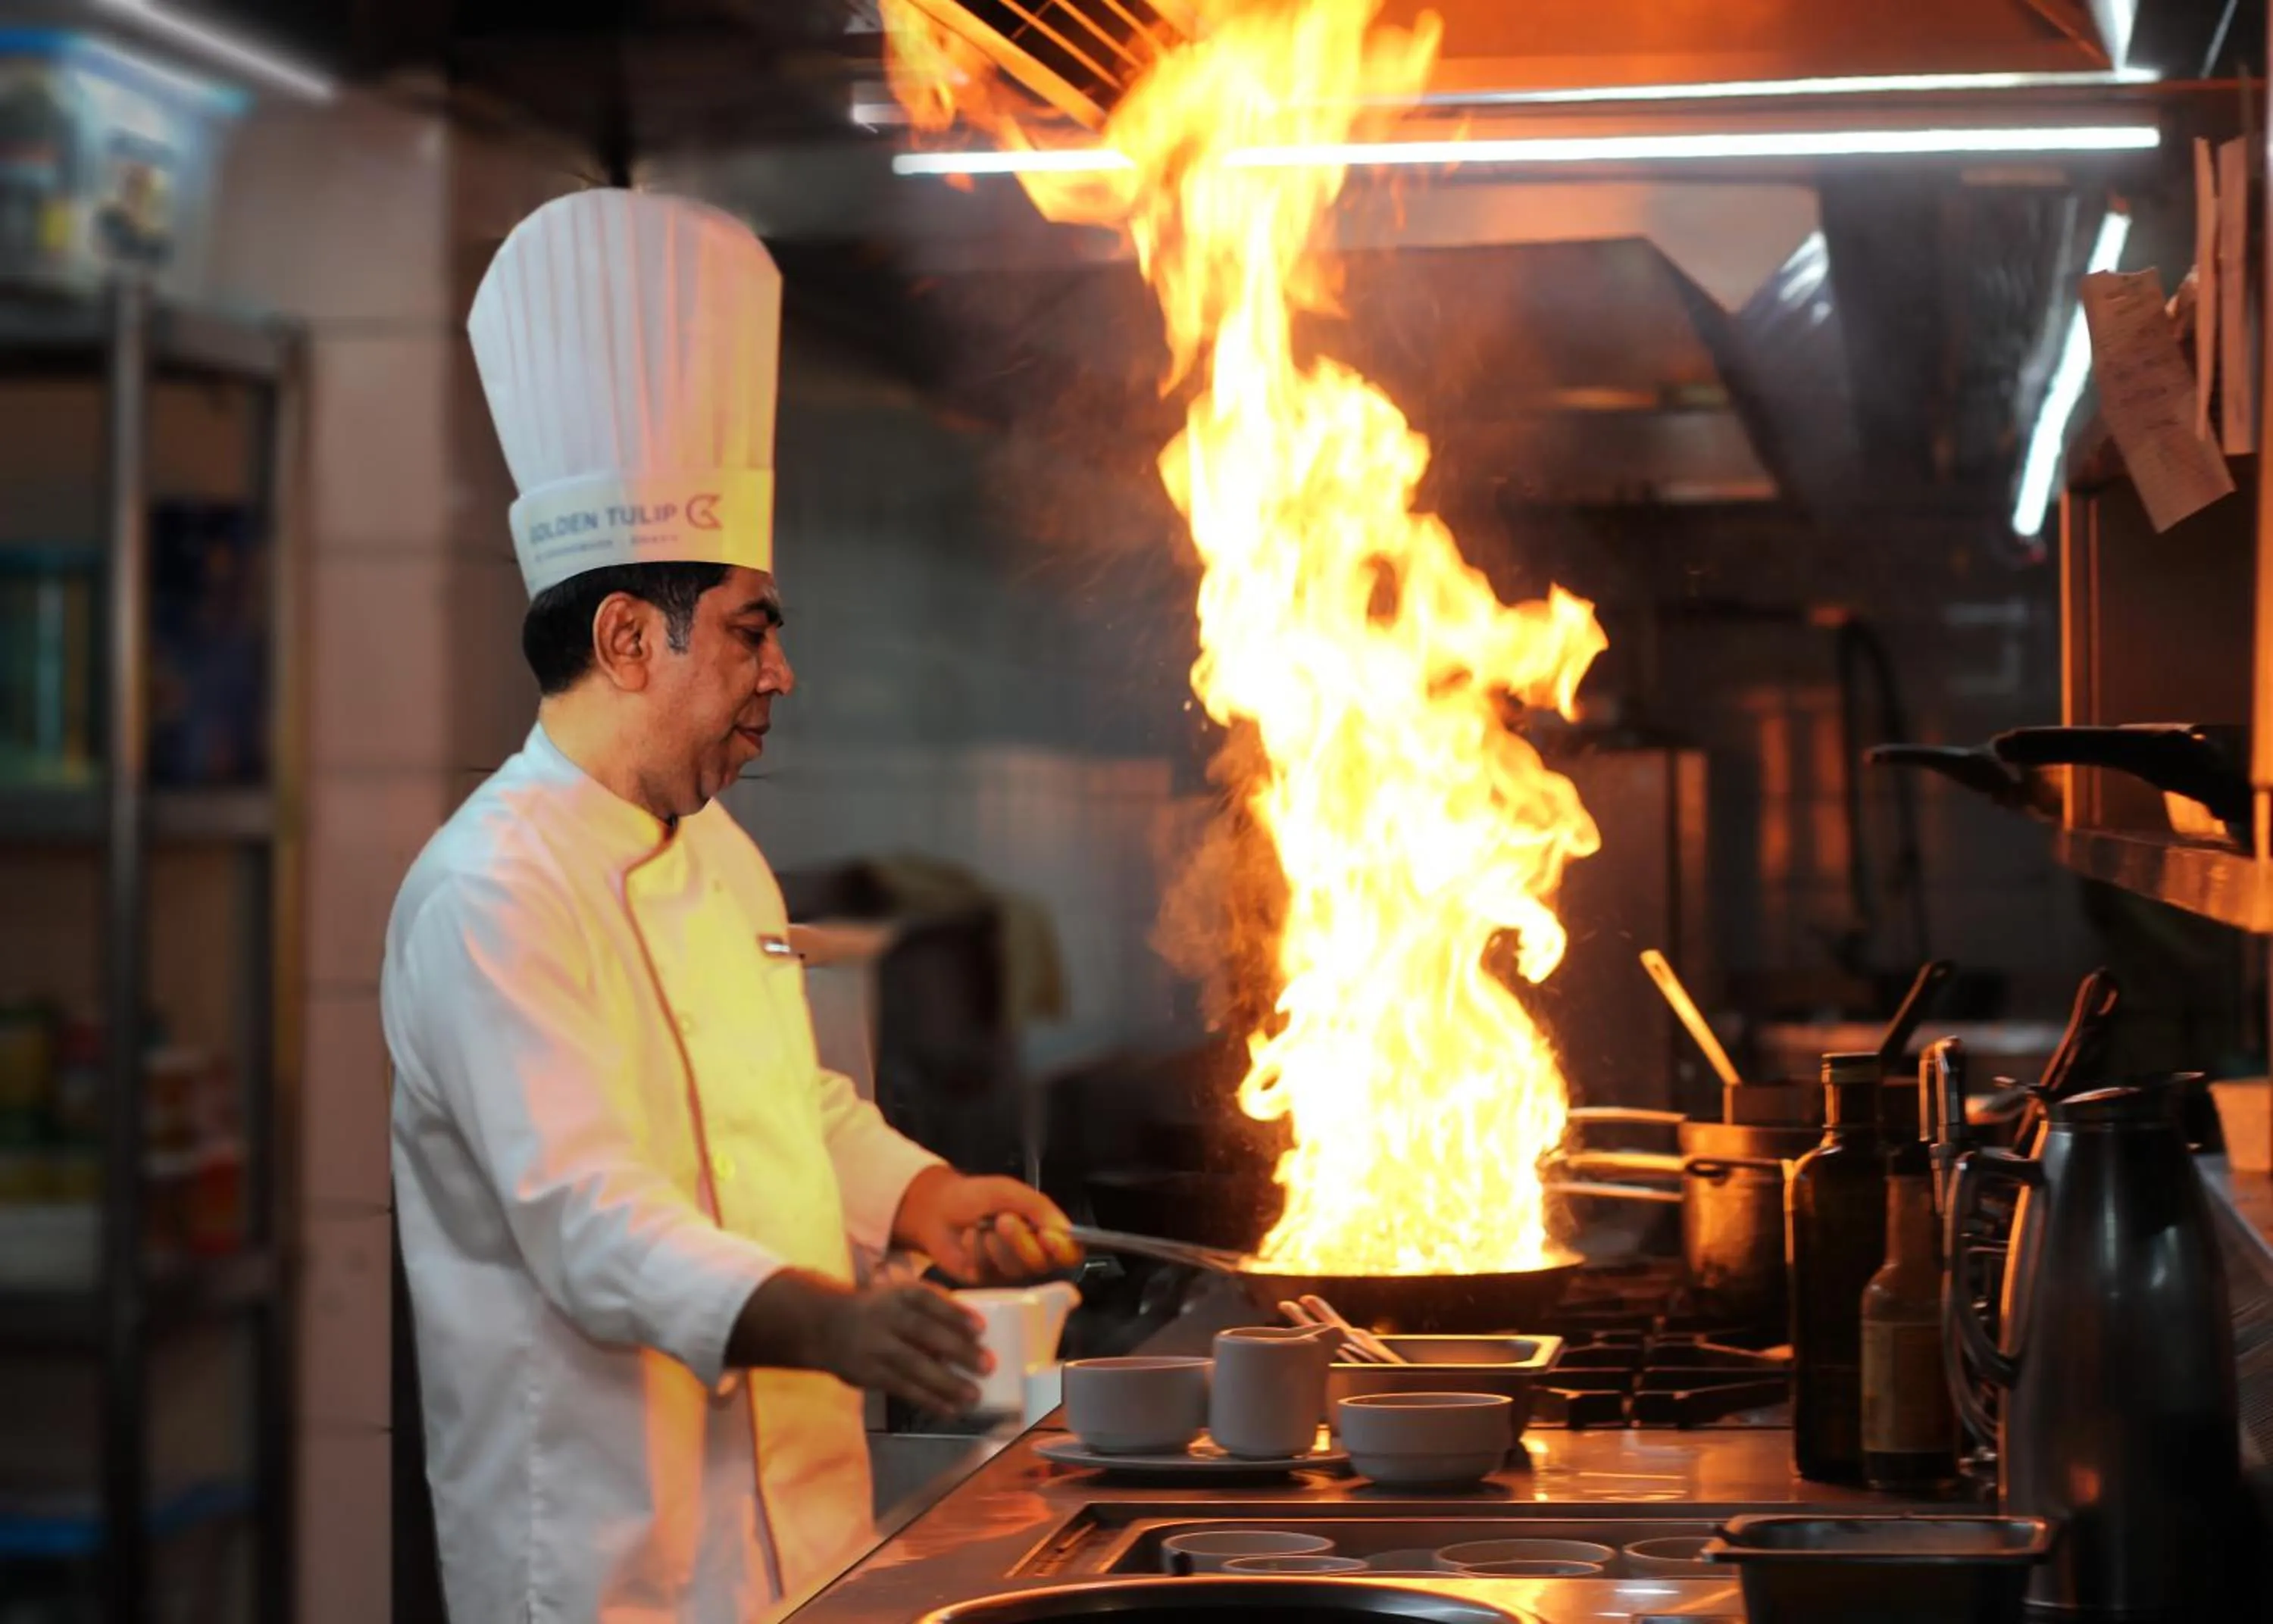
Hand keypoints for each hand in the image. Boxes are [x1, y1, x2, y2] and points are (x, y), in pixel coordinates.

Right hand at [731, 1269, 988, 1413]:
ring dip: (946, 1383)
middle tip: (988, 1365)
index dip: (955, 1313)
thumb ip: (931, 1308)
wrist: (825, 1325)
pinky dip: (928, 1400)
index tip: (981, 1328)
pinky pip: (902, 1388)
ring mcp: (875, 1347)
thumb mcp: (899, 1296)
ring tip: (973, 1396)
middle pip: (924, 1333)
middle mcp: (885, 1317)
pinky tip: (950, 1409)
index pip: (928, 1300)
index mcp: (898, 1294)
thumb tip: (973, 1333)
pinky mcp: (869, 1374)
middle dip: (958, 1350)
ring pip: (914, 1366)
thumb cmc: (879, 1310)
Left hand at [894, 1169, 1082, 1284]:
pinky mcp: (984, 1281)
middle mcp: (1030, 1256)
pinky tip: (967, 1237)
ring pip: (1015, 1269)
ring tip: (980, 1226)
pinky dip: (976, 1251)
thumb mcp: (1010, 1192)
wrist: (938, 1206)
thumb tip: (1064, 1229)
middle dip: (1022, 1242)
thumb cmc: (977, 1196)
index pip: (1069, 1252)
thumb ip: (1038, 1207)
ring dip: (997, 1245)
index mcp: (1044, 1233)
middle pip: (1041, 1264)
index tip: (1048, 1236)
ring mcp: (1007, 1272)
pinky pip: (988, 1272)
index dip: (1063, 1249)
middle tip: (1003, 1220)